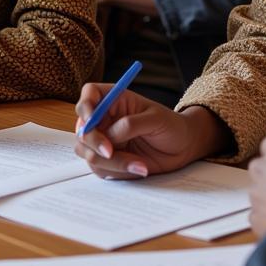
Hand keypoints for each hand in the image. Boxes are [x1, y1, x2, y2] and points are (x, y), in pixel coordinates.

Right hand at [73, 85, 227, 178]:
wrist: (183, 148)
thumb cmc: (172, 126)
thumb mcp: (155, 119)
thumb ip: (130, 125)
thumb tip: (109, 135)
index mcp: (115, 99)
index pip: (89, 94)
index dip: (85, 106)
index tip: (91, 121)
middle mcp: (105, 119)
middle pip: (81, 128)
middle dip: (94, 141)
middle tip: (111, 151)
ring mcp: (104, 140)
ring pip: (87, 152)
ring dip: (111, 161)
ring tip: (138, 163)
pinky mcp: (108, 160)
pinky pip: (99, 168)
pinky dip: (118, 170)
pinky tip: (139, 168)